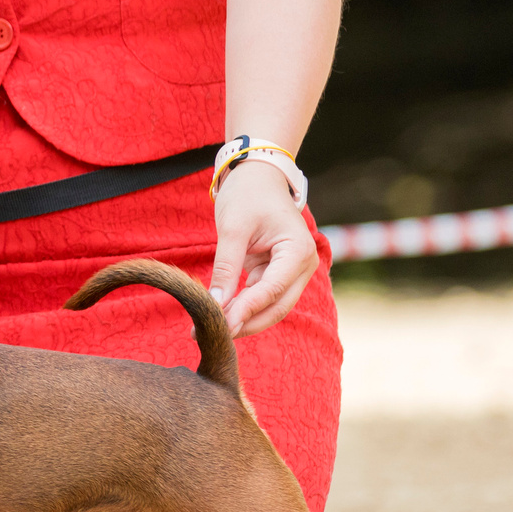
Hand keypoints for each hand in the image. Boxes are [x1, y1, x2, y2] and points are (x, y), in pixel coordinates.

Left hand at [209, 161, 315, 334]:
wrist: (257, 176)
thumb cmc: (247, 195)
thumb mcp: (232, 228)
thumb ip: (226, 267)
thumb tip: (215, 304)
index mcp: (297, 251)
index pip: (272, 290)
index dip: (247, 310)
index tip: (221, 326)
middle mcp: (303, 265)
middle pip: (277, 306)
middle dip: (246, 323)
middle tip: (213, 335)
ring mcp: (293, 271)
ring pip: (271, 306)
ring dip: (243, 319)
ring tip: (210, 328)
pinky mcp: (278, 273)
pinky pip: (262, 297)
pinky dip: (243, 306)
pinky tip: (219, 314)